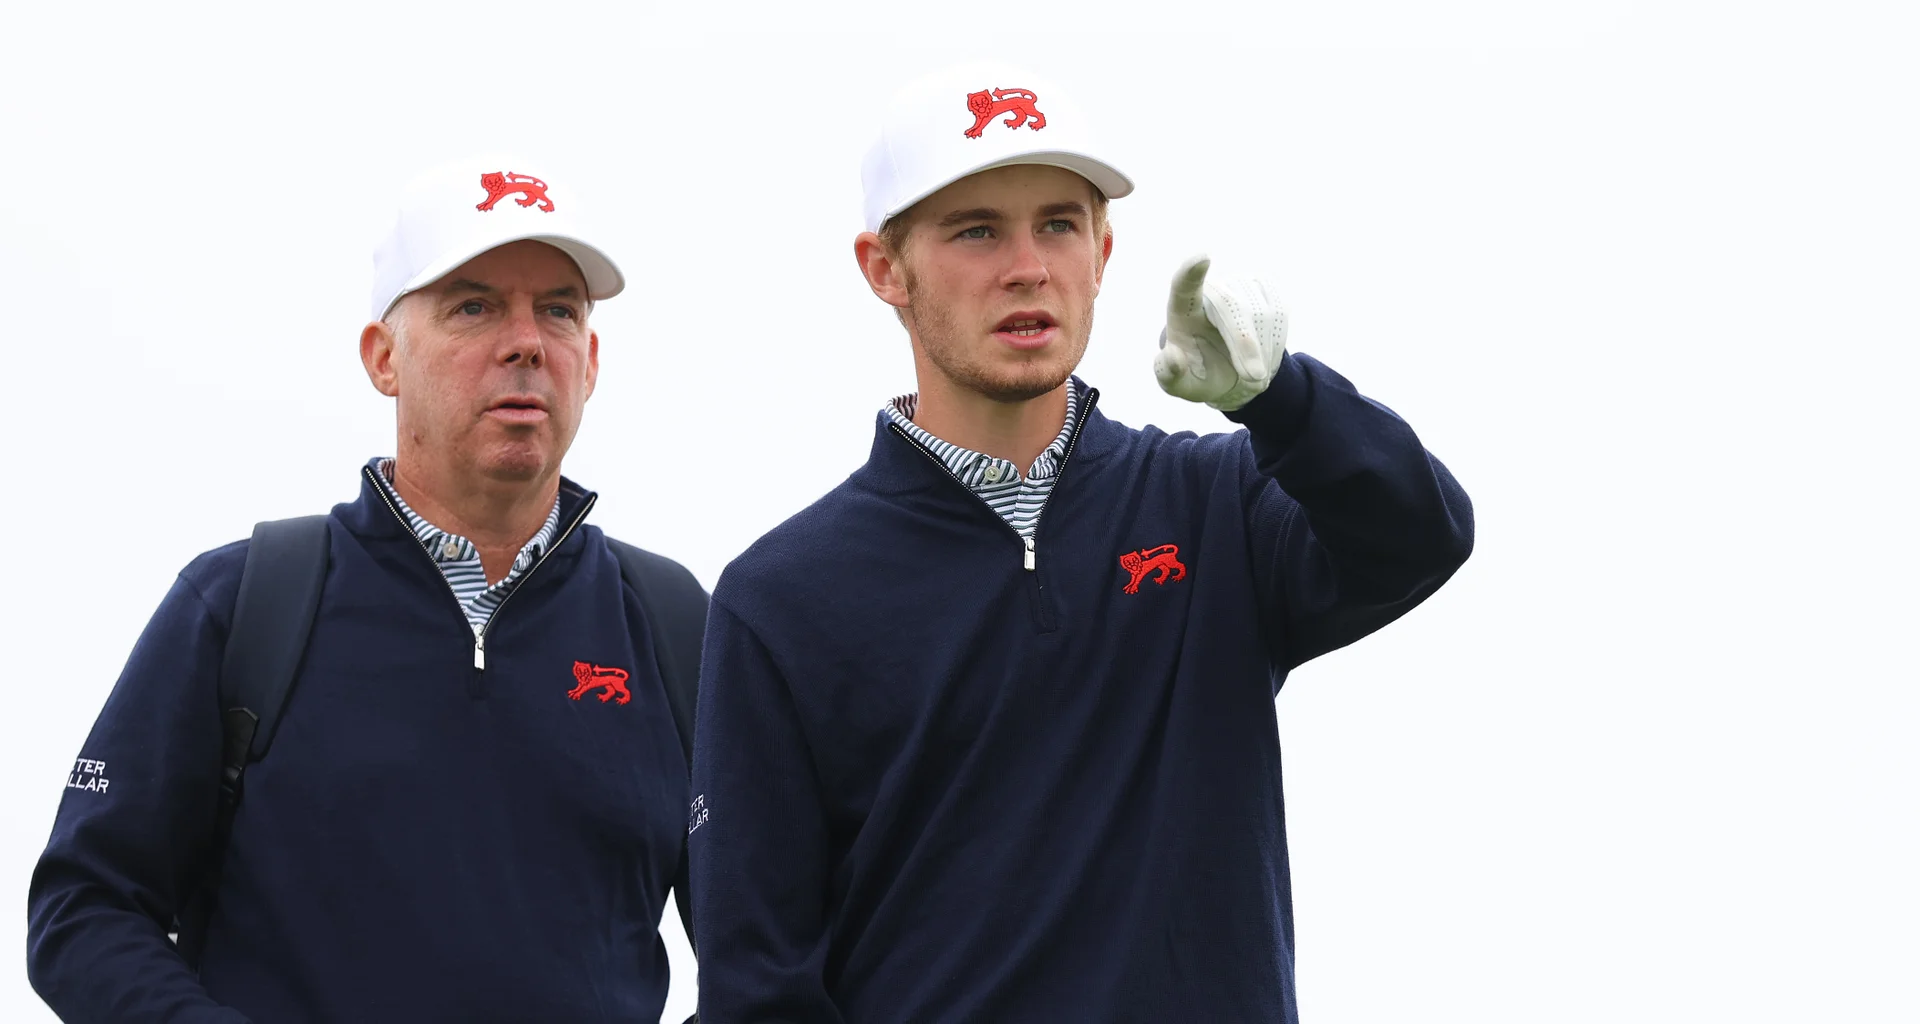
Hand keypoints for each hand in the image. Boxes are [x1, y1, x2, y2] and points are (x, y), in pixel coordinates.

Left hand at [1153, 254, 1288, 410]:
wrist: (1227, 372)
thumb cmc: (1198, 376)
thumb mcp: (1180, 384)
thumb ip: (1168, 374)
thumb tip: (1172, 356)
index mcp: (1182, 311)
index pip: (1183, 286)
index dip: (1191, 273)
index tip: (1202, 258)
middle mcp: (1210, 291)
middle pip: (1232, 308)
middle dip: (1245, 346)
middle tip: (1252, 378)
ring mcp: (1238, 285)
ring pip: (1259, 311)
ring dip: (1262, 349)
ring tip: (1253, 373)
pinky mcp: (1263, 288)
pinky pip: (1278, 311)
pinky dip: (1275, 339)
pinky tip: (1265, 356)